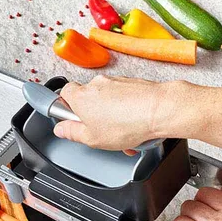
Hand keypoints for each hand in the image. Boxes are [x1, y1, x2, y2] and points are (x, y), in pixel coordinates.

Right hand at [53, 75, 196, 150]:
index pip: (64, 94)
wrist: (160, 110)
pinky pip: (122, 98)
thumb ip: (72, 133)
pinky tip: (133, 125)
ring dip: (111, 116)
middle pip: (87, 99)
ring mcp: (115, 81)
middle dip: (93, 116)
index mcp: (81, 97)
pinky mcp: (132, 83)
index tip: (73, 120)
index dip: (67, 108)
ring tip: (122, 133)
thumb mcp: (92, 139)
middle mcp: (96, 84)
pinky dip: (125, 110)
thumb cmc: (127, 124)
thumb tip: (61, 129)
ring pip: (106, 100)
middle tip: (100, 132)